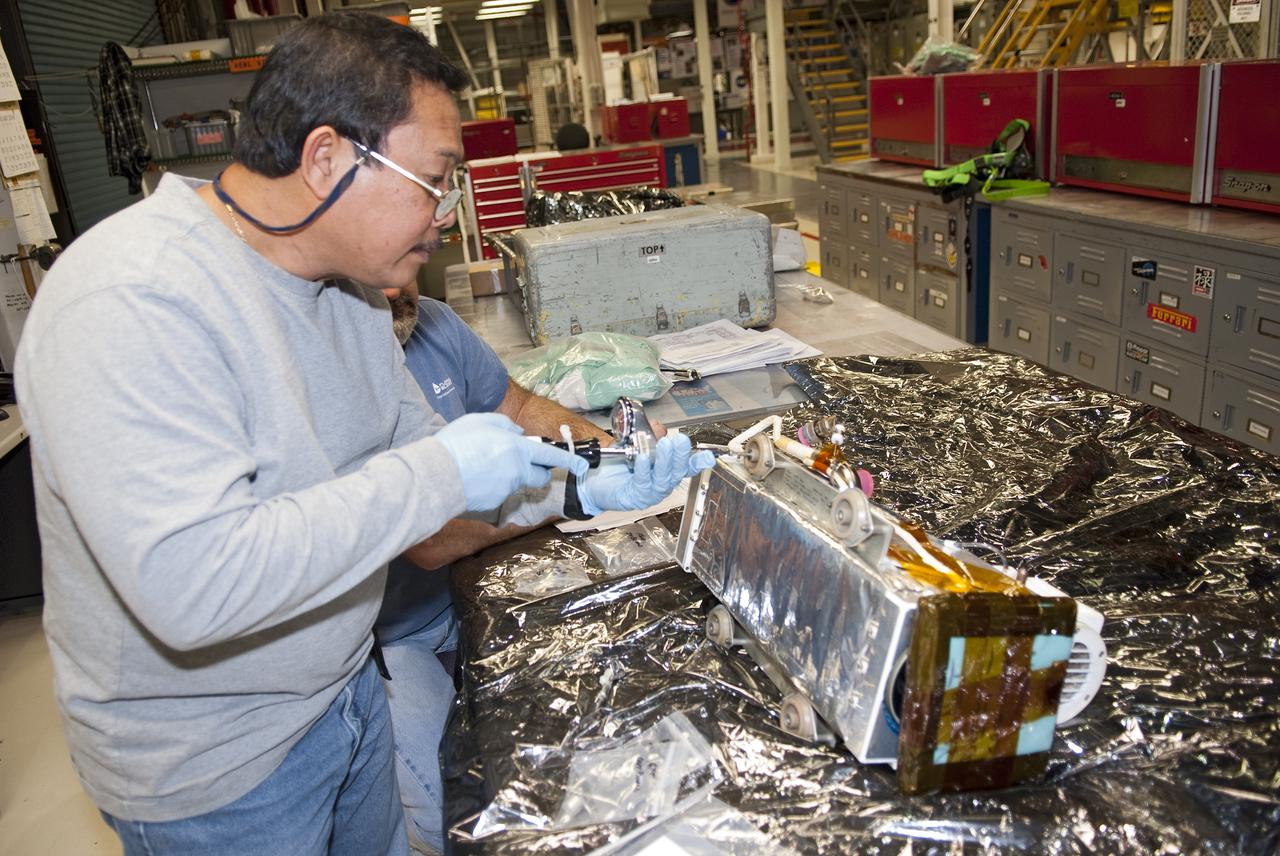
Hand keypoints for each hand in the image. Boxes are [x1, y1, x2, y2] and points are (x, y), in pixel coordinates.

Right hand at [435, 413, 586, 511]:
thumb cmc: (456, 444)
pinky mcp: (494, 502)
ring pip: (517, 482)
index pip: (551, 455)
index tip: (583, 465)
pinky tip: (474, 477)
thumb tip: (518, 434)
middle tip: (519, 462)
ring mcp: (506, 489)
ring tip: (481, 465)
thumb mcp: (481, 421)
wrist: (435, 475)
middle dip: (537, 470)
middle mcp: (517, 471)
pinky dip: (492, 485)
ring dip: (508, 475)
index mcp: (517, 448)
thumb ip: (506, 425)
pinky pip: (500, 491)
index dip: (570, 461)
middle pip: (540, 476)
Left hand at [578, 432, 715, 515]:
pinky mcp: (635, 498)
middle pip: (677, 472)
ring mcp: (650, 493)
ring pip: (663, 479)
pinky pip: (642, 483)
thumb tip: (659, 427)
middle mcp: (662, 484)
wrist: (593, 480)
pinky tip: (643, 458)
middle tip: (679, 440)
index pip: (685, 467)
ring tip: (664, 445)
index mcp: (665, 471)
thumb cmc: (616, 465)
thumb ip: (648, 436)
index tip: (708, 457)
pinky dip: (643, 470)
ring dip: (664, 461)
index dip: (698, 462)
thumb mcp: (634, 444)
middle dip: (679, 456)